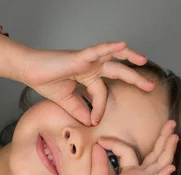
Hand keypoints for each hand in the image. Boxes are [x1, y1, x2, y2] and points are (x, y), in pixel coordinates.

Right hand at [20, 41, 154, 125]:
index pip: (102, 94)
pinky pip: (98, 50)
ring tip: (143, 61)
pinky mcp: (80, 56)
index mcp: (89, 77)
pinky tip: (123, 45)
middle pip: (118, 71)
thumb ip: (79, 110)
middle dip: (135, 79)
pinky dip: (110, 48)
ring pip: (113, 57)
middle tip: (150, 86)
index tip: (94, 122)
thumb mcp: (66, 101)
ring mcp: (87, 60)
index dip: (99, 109)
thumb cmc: (45, 81)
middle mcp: (91, 66)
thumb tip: (90, 122)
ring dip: (130, 57)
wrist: (30, 71)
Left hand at [80, 120, 178, 174]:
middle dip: (163, 140)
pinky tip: (171, 168)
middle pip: (155, 157)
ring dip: (166, 150)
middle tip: (172, 124)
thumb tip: (99, 145)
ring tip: (174, 136)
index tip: (100, 140)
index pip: (129, 152)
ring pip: (156, 165)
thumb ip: (101, 162)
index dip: (115, 143)